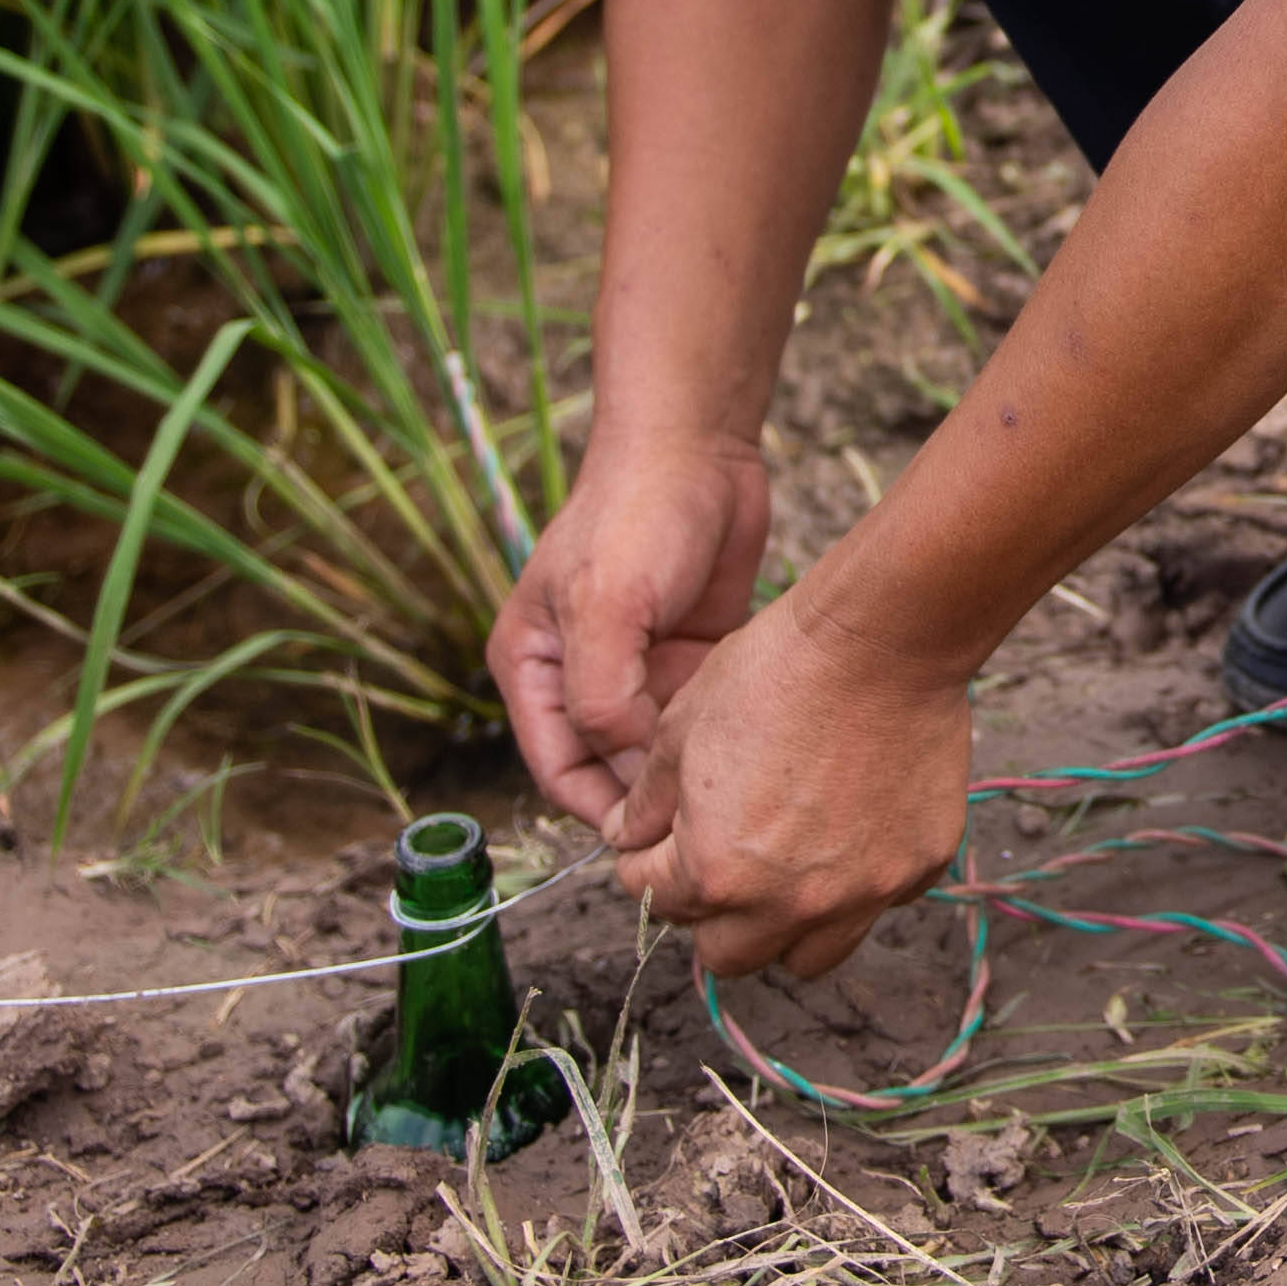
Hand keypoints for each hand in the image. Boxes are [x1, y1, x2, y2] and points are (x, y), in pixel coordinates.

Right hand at [488, 428, 774, 829]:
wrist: (699, 449)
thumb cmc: (634, 515)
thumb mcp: (605, 606)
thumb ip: (600, 695)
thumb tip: (624, 768)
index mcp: (533, 669)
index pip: (557, 769)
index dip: (598, 808)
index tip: (648, 836)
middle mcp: (580, 677)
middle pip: (609, 769)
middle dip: (648, 797)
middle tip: (704, 824)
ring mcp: (637, 669)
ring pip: (658, 752)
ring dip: (688, 769)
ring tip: (735, 789)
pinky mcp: (687, 658)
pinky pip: (698, 721)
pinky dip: (719, 737)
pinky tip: (753, 743)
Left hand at [606, 599, 974, 986]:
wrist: (883, 640)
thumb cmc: (776, 672)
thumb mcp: (681, 727)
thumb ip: (647, 802)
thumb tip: (628, 837)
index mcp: (715, 871)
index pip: (653, 899)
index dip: (644, 863)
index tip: (655, 839)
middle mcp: (788, 902)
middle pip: (727, 954)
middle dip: (707, 913)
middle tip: (713, 860)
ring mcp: (861, 893)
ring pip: (807, 956)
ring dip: (782, 924)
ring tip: (782, 869)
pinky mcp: (917, 868)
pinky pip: (874, 906)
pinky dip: (854, 885)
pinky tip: (849, 829)